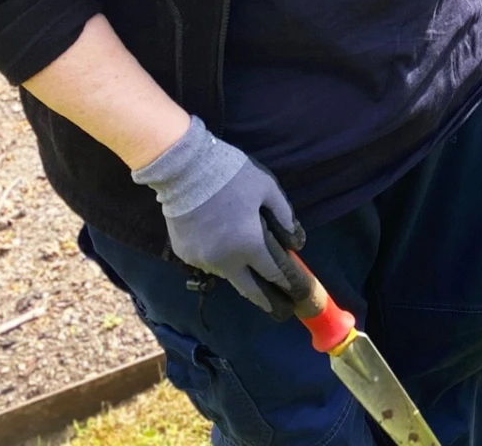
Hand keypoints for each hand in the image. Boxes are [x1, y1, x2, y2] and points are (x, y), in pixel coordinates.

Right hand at [130, 117, 303, 315]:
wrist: (184, 170)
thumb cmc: (232, 176)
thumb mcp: (267, 189)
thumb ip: (284, 216)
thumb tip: (296, 242)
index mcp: (249, 245)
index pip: (274, 274)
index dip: (288, 285)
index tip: (297, 297)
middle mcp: (225, 261)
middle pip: (249, 290)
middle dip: (267, 302)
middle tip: (279, 311)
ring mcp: (202, 260)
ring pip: (227, 274)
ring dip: (240, 273)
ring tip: (250, 267)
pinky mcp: (184, 254)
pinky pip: (207, 261)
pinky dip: (218, 257)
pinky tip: (221, 244)